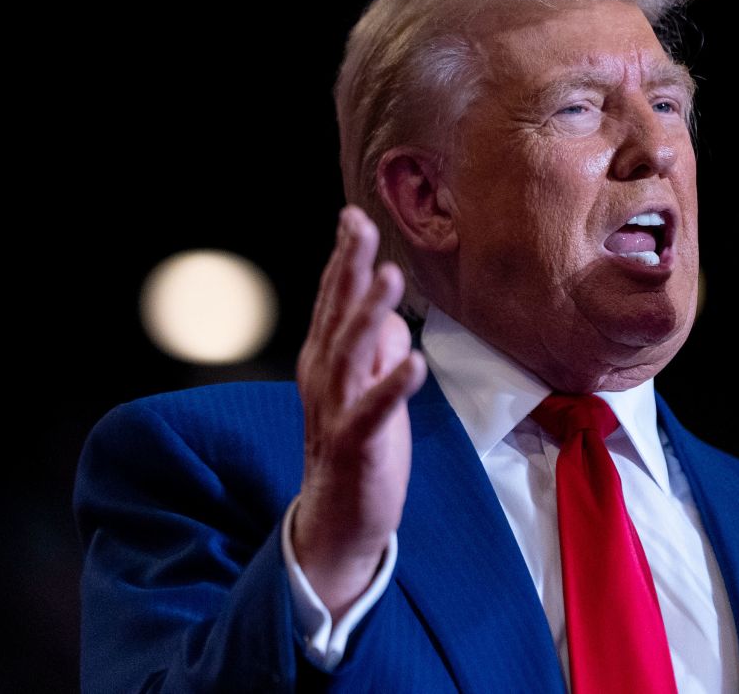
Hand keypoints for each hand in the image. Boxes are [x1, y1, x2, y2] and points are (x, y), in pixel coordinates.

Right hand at [292, 205, 426, 618]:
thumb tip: (391, 319)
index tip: (353, 215)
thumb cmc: (358, 449)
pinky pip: (373, 411)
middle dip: (349, 268)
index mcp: (326, 360)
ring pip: (350, 353)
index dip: (343, 258)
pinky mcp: (356, 445)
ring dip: (369, 313)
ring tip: (390, 276)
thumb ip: (375, 351)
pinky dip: (392, 385)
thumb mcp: (369, 389)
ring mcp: (337, 410)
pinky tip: (413, 361)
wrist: (338, 522)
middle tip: (361, 225)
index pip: (334, 300)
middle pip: (336, 314)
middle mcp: (324, 378)